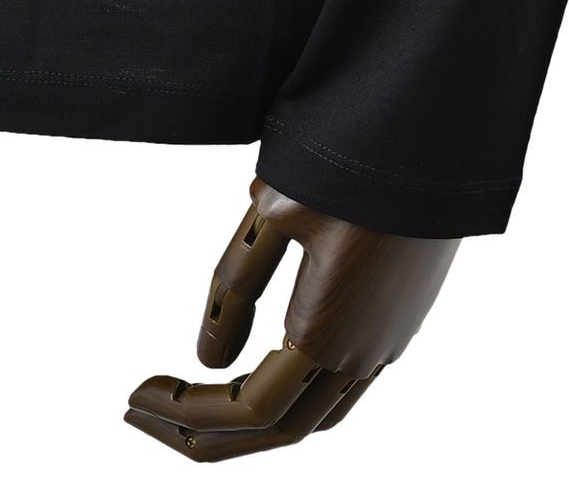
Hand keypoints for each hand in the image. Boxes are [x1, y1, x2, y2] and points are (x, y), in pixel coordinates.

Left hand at [124, 175, 460, 460]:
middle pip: (280, 430)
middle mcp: (363, 353)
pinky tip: (273, 364)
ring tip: (206, 404)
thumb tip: (209, 357)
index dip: (185, 413)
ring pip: (319, 414)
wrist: (433, 136)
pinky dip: (298, 395)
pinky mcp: (404, 319)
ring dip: (258, 421)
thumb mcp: (275, 212)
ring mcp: (391, 340)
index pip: (245, 409)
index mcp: (326, 332)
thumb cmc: (351, 163)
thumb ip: (237, 288)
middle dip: (210, 433)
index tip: (135, 395)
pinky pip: (347, 386)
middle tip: (153, 418)